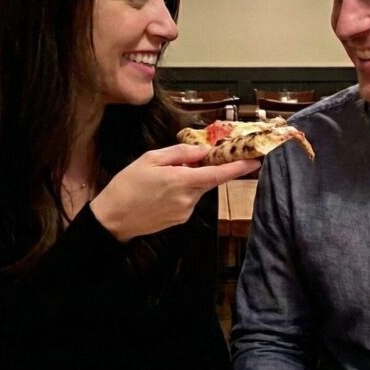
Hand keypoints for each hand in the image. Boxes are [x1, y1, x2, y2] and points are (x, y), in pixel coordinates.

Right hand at [90, 144, 259, 241]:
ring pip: (198, 189)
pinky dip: (183, 191)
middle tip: (194, 159)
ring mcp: (186, 211)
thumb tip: (202, 150)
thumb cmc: (127, 185)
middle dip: (209, 168)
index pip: (219, 174)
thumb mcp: (150, 159)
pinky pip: (189, 200)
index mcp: (182, 180)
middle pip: (210, 180)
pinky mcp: (181, 219)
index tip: (255, 160)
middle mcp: (188, 198)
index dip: (240, 167)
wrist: (113, 219)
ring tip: (163, 179)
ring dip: (190, 180)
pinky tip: (162, 192)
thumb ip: (180, 154)